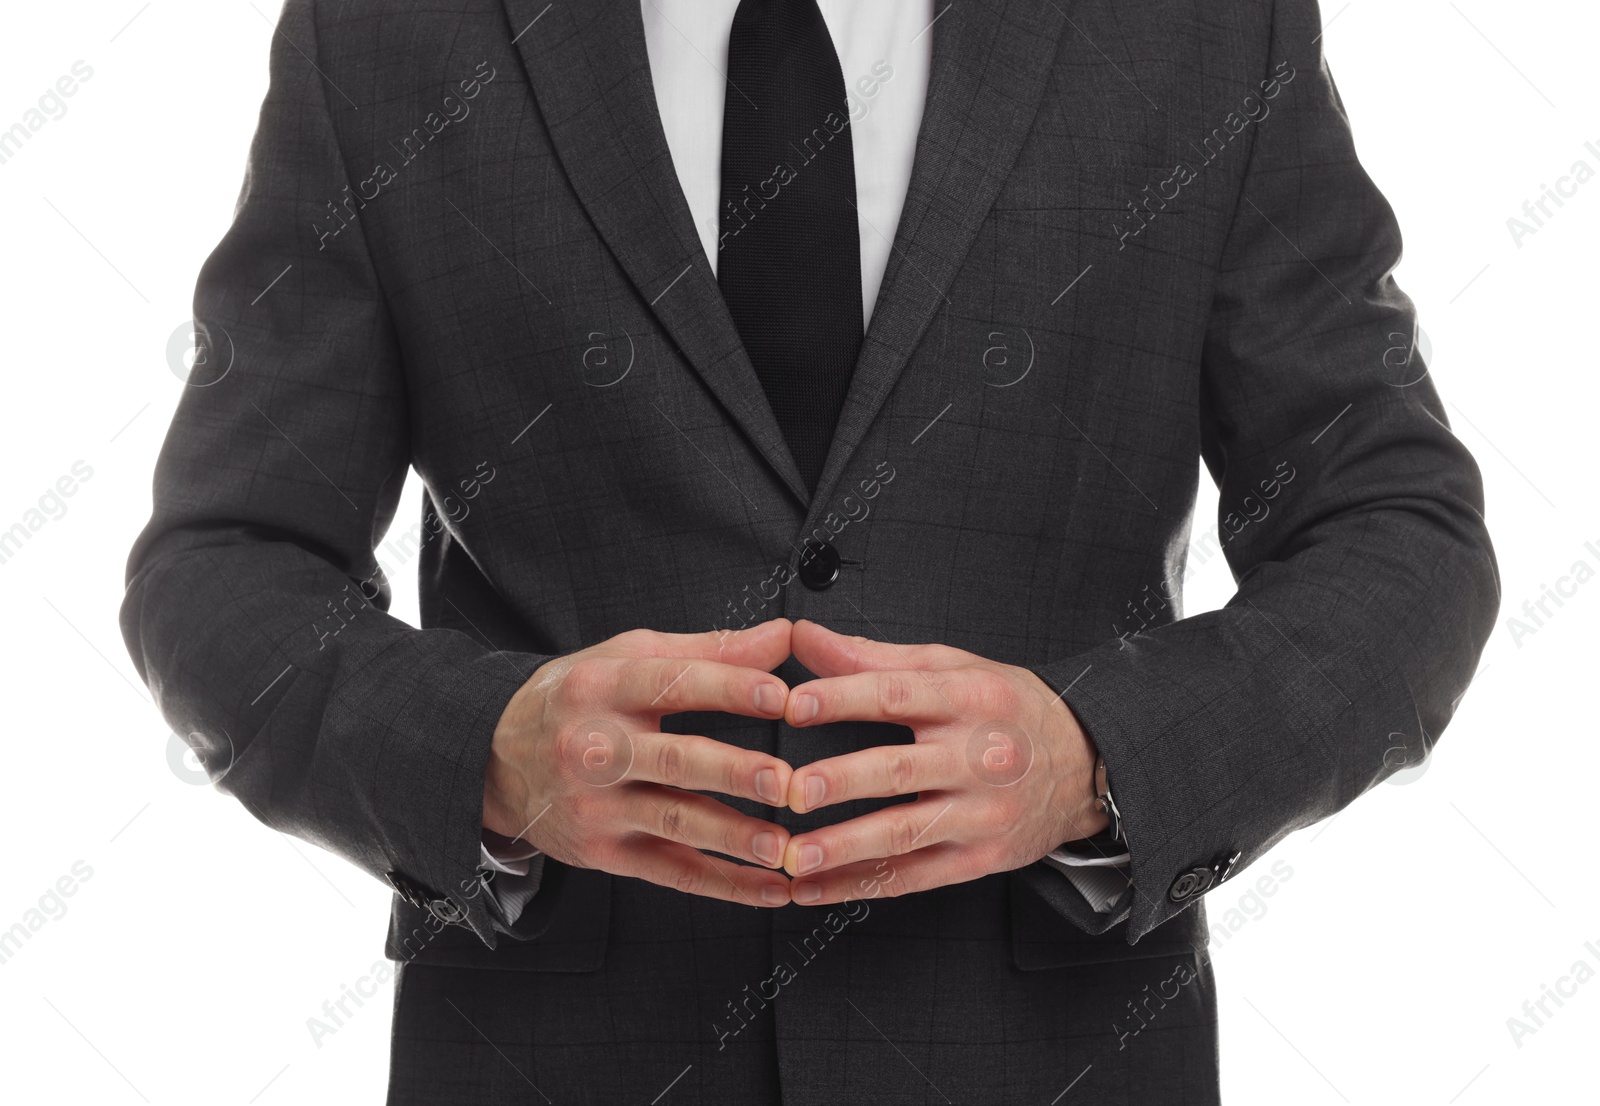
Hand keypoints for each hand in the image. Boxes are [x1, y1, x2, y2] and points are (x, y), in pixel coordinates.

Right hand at [484, 619, 796, 906]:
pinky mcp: (604, 853)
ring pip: (674, 823)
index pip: (671, 684)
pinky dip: (725, 886)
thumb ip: (709, 649)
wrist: (494, 759)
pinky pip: (672, 873)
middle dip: (732, 772)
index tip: (779, 696)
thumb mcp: (628, 656)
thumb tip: (784, 636)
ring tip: (783, 845)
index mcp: (604, 689)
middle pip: (673, 760)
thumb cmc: (578, 700)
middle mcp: (596, 749)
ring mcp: (597, 807)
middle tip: (785, 780)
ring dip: (733, 838)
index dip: (727, 688)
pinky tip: (771, 888)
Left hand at [778, 620, 1105, 904]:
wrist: (1087, 764)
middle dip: (842, 781)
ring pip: (905, 832)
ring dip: (845, 847)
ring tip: (794, 855)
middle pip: (900, 768)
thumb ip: (872, 657)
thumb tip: (802, 638)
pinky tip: (815, 888)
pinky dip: (860, 885)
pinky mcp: (980, 858)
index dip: (843, 698)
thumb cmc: (1007, 708)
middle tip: (791, 788)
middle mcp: (977, 756)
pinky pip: (914, 877)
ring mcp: (980, 813)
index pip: (897, 695)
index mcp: (967, 698)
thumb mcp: (952, 667)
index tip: (794, 704)